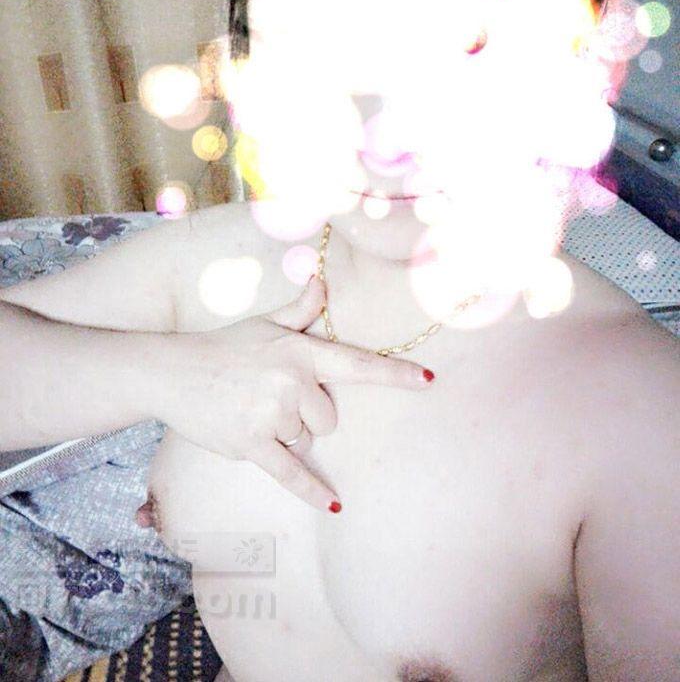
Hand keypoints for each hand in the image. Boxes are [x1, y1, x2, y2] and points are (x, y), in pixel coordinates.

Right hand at [155, 275, 433, 512]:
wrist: (172, 371)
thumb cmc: (224, 347)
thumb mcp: (264, 325)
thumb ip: (300, 310)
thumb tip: (321, 281)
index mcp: (300, 352)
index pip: (356, 364)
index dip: (394, 374)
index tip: (427, 380)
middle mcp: (291, 382)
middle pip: (329, 419)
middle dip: (308, 416)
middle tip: (270, 399)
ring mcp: (271, 415)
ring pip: (306, 441)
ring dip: (286, 435)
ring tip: (251, 412)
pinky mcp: (251, 444)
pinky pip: (290, 473)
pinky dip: (311, 491)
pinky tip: (334, 506)